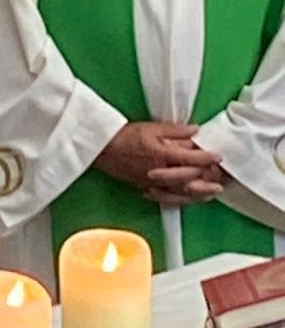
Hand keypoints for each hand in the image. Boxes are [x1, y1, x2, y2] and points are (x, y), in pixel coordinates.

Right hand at [94, 122, 223, 200]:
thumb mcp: (150, 127)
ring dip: (201, 193)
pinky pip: (171, 198)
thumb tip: (194, 130)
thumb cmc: (125, 136)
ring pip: (183, 192)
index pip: (190, 158)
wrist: (104, 149)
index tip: (218, 156)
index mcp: (162, 154)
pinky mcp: (149, 189)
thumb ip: (174, 130)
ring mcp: (156, 183)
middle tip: (223, 176)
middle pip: (191, 178)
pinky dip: (184, 200)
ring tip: (214, 192)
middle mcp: (161, 171)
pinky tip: (192, 198)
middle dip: (208, 177)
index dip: (206, 157)